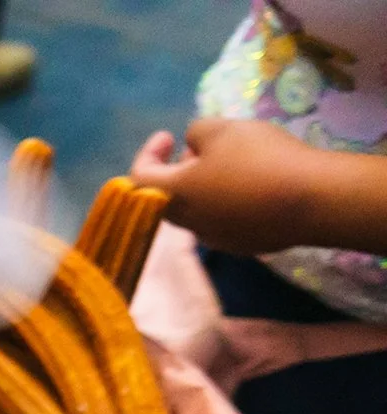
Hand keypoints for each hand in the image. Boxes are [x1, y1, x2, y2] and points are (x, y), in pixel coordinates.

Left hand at [131, 120, 327, 255]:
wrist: (313, 199)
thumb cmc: (259, 159)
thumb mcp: (222, 129)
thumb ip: (196, 133)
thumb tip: (193, 146)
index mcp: (174, 197)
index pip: (139, 179)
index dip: (147, 154)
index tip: (166, 136)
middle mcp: (189, 225)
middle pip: (168, 197)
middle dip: (176, 170)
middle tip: (197, 149)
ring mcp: (217, 239)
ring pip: (197, 210)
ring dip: (202, 185)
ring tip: (227, 162)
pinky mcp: (244, 245)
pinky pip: (225, 219)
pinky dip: (226, 199)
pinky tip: (252, 184)